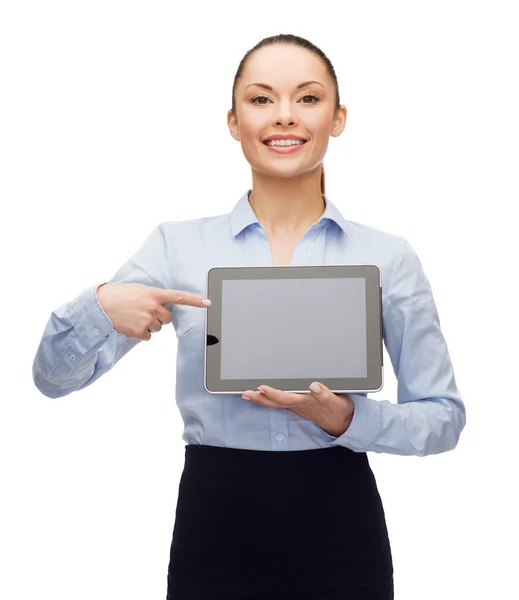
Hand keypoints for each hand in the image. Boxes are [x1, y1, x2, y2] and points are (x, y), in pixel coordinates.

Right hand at [96, 282, 210, 340]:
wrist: (101, 304)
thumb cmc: (120, 295)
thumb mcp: (140, 290)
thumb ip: (154, 297)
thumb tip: (164, 307)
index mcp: (154, 293)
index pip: (179, 297)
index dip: (195, 300)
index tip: (208, 302)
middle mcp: (153, 306)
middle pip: (167, 319)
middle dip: (159, 317)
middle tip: (144, 311)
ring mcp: (146, 320)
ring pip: (158, 328)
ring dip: (149, 324)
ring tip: (134, 316)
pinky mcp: (139, 331)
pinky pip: (148, 336)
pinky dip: (140, 333)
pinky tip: (130, 324)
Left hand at [242, 382, 354, 436]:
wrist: (344, 422)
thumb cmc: (339, 409)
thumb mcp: (336, 401)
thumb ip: (325, 394)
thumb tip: (314, 386)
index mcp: (305, 402)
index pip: (285, 398)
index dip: (272, 393)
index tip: (261, 387)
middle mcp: (298, 405)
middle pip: (275, 402)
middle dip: (260, 398)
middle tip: (245, 393)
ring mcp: (298, 406)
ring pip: (276, 403)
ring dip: (262, 399)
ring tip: (248, 393)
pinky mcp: (299, 405)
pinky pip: (281, 402)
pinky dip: (270, 399)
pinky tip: (264, 395)